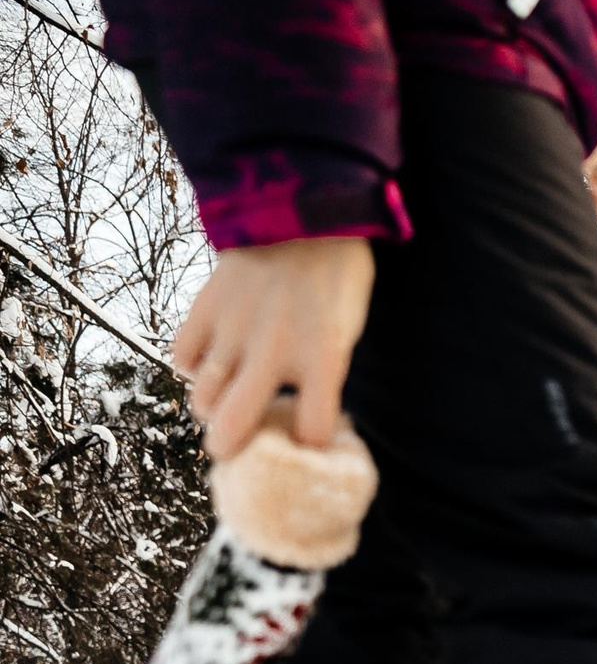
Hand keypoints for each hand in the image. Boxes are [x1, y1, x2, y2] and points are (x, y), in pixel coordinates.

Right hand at [172, 238, 374, 461]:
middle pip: (234, 426)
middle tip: (232, 448)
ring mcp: (234, 329)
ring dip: (211, 408)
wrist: (300, 215)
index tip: (306, 437)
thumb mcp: (347, 330)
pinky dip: (193, 366)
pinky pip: (182, 357)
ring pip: (202, 398)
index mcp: (324, 357)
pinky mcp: (204, 308)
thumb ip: (322, 373)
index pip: (313, 430)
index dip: (310, 442)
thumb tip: (298, 415)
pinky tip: (211, 361)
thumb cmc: (334, 280)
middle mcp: (274, 350)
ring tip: (222, 403)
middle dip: (231, 447)